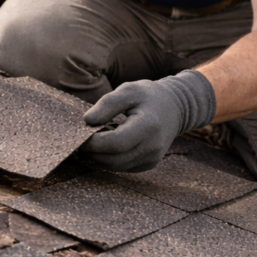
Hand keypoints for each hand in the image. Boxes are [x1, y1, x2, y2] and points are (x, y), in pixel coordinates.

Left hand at [82, 70, 215, 171]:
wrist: (175, 108)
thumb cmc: (148, 96)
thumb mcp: (128, 90)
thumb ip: (107, 103)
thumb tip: (87, 120)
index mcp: (148, 126)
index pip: (114, 143)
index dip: (93, 143)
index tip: (80, 134)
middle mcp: (153, 147)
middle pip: (113, 159)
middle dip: (92, 152)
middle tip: (80, 139)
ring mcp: (152, 158)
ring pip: (116, 166)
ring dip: (99, 157)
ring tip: (94, 140)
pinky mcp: (149, 164)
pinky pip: (123, 166)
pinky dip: (110, 159)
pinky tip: (107, 144)